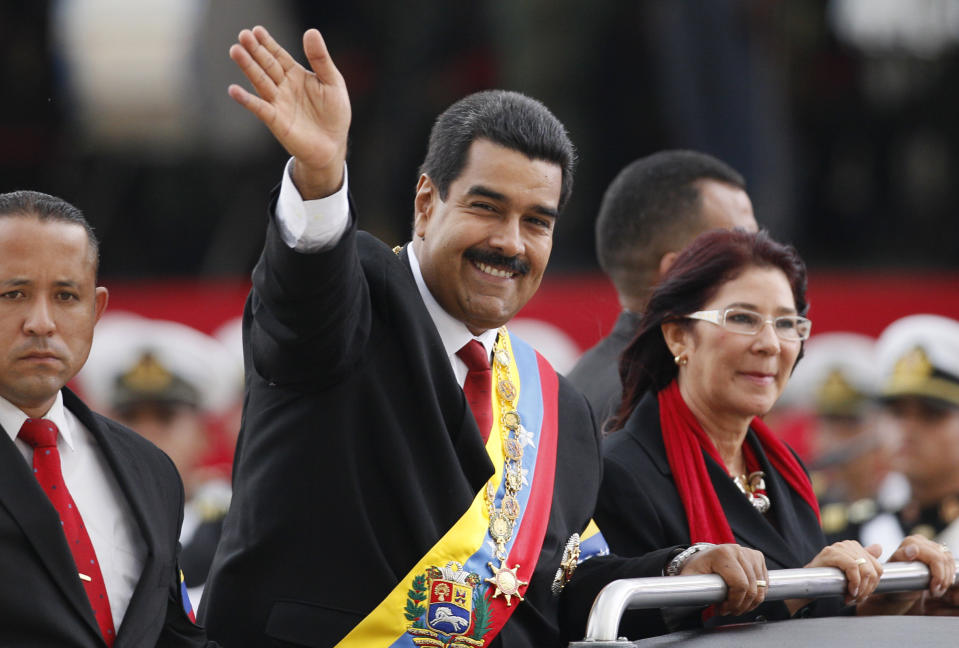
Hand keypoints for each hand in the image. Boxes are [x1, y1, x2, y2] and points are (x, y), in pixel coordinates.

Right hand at [228, 26, 351, 198]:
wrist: (333, 145)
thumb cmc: (334, 114)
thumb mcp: (333, 82)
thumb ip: (321, 59)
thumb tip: (311, 31)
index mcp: (296, 75)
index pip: (278, 55)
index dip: (268, 43)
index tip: (256, 30)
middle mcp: (283, 87)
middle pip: (266, 65)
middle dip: (255, 51)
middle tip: (243, 35)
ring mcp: (278, 103)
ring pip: (260, 81)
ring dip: (248, 67)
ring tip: (236, 51)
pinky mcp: (276, 120)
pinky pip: (259, 108)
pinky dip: (247, 100)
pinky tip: (234, 90)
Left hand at [681, 544, 767, 616]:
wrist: (704, 557)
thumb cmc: (697, 568)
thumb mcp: (690, 576)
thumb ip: (689, 587)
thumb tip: (685, 598)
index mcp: (723, 554)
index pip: (740, 585)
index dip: (734, 603)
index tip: (723, 610)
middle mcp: (738, 551)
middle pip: (752, 588)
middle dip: (741, 606)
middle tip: (728, 611)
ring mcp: (750, 553)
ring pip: (760, 587)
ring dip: (749, 603)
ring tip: (735, 606)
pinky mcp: (757, 557)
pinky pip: (764, 583)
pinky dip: (757, 594)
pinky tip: (743, 597)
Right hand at [804, 540, 882, 605]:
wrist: (809, 580)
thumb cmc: (830, 576)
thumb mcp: (850, 571)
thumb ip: (865, 560)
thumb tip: (879, 547)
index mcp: (856, 547)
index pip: (877, 568)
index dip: (873, 585)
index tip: (862, 595)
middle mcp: (849, 544)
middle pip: (872, 570)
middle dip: (866, 590)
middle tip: (856, 599)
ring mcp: (840, 547)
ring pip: (865, 570)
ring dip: (860, 589)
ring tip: (851, 597)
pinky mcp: (833, 552)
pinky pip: (853, 567)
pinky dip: (854, 582)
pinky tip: (849, 591)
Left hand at [857, 535, 956, 615]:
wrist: (896, 584)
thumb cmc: (893, 580)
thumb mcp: (893, 571)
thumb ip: (900, 558)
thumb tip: (912, 550)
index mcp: (909, 543)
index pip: (932, 555)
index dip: (937, 573)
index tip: (932, 589)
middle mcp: (920, 541)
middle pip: (942, 558)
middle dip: (942, 578)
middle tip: (935, 592)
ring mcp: (929, 545)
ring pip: (948, 560)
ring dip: (946, 578)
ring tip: (936, 590)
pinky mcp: (938, 552)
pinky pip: (951, 562)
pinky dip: (949, 575)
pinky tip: (942, 584)